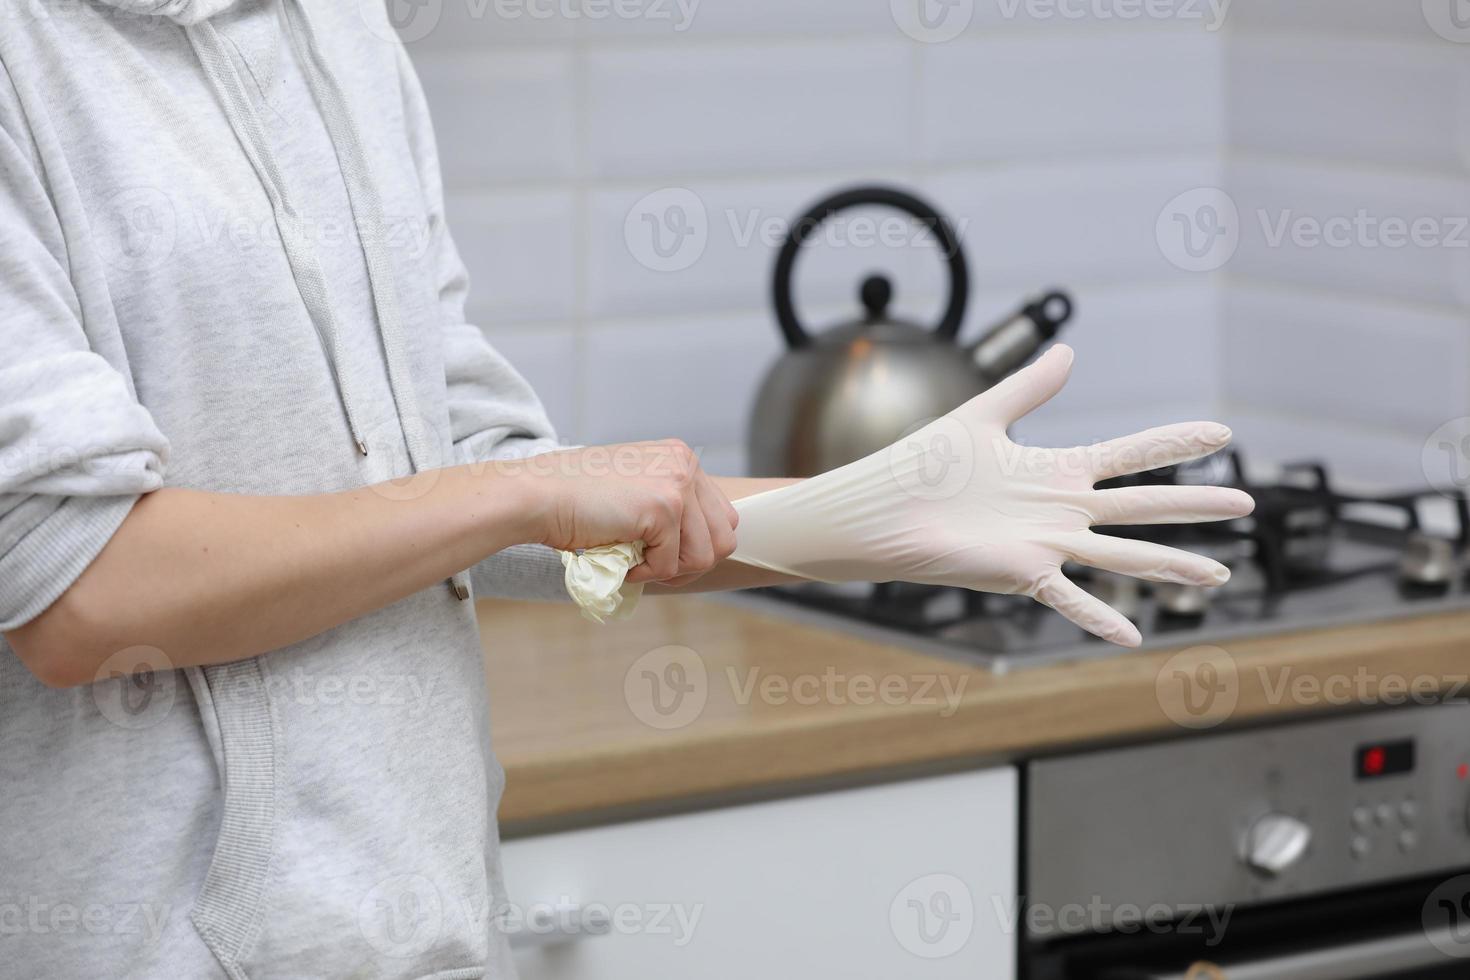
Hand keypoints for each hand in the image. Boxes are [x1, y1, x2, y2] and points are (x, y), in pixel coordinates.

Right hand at [518, 440, 738, 586]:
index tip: (662, 555)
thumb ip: (667, 507)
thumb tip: (698, 550)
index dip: (695, 547)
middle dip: (690, 563)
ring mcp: (678, 483)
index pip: (722, 517)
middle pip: (724, 538)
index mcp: (681, 458)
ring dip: (668, 571)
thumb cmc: (574, 499)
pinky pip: (672, 564)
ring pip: (705, 556)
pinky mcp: (664, 507)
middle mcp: (685, 464)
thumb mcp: (633, 491)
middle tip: (653, 567)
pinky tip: (620, 559)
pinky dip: (644, 573)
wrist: (536, 495)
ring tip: (635, 562)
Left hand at [730, 345, 1254, 646]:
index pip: (1129, 455)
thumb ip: (1029, 387)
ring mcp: (1047, 544)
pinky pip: (1068, 597)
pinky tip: (1134, 636)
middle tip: (1247, 503)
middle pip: (1140, 507)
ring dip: (1168, 564)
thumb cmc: (925, 464)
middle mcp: (1061, 510)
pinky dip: (1098, 616)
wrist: (882, 506)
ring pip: (1120, 555)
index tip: (1220, 434)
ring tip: (1219, 574)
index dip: (1172, 445)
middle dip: (1193, 507)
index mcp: (1056, 471)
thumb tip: (1068, 348)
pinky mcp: (1021, 571)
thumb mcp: (984, 415)